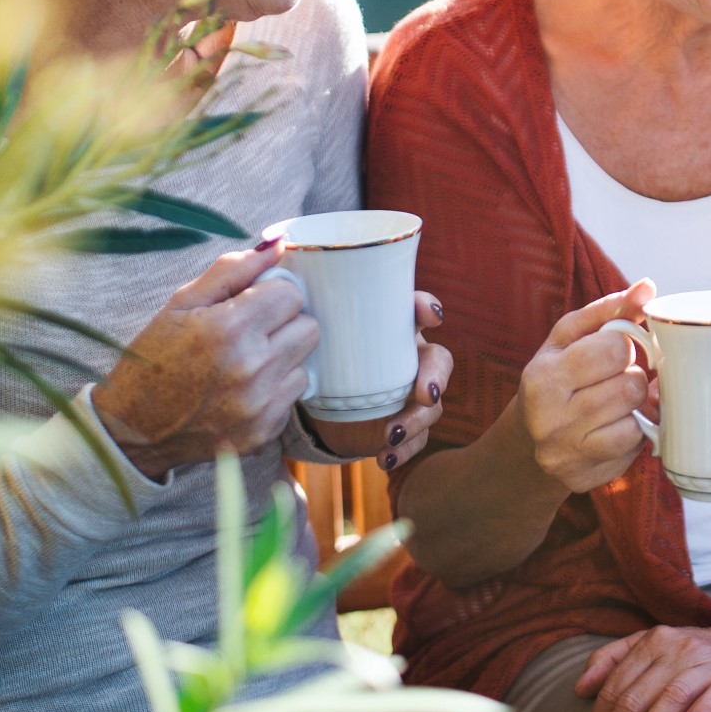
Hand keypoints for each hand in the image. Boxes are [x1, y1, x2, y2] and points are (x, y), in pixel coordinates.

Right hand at [92, 240, 317, 479]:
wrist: (132, 429)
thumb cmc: (154, 358)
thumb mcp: (182, 303)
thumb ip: (233, 269)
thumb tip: (279, 243)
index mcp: (228, 329)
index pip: (291, 294)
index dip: (271, 294)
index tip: (250, 304)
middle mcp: (251, 369)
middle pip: (309, 326)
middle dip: (284, 323)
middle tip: (250, 332)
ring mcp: (260, 405)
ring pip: (306, 361)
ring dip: (283, 357)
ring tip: (245, 362)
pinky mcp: (265, 432)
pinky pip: (294, 395)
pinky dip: (275, 388)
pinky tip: (242, 389)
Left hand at [301, 290, 451, 470]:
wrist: (315, 407)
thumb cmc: (318, 359)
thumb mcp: (308, 335)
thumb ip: (297, 306)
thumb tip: (271, 255)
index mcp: (391, 330)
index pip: (418, 311)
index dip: (427, 308)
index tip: (429, 315)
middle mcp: (407, 360)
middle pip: (439, 361)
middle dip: (436, 376)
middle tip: (423, 392)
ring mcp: (408, 396)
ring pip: (432, 405)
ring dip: (418, 420)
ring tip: (392, 433)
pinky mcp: (402, 426)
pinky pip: (417, 440)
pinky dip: (404, 450)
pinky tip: (385, 456)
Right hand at [517, 281, 657, 494]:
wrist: (525, 442)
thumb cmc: (556, 377)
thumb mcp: (569, 338)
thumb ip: (608, 310)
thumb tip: (647, 287)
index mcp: (543, 377)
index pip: (616, 349)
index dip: (625, 346)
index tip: (615, 351)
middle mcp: (550, 420)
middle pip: (630, 387)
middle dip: (632, 378)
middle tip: (617, 379)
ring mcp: (567, 454)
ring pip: (636, 422)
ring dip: (635, 408)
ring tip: (617, 403)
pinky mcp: (584, 480)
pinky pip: (633, 451)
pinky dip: (633, 436)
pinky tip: (615, 427)